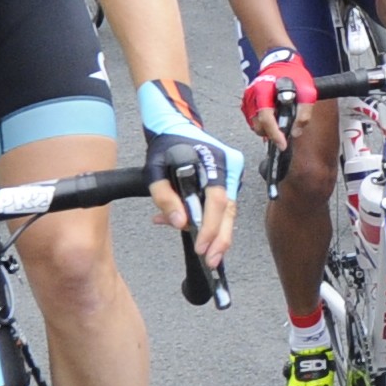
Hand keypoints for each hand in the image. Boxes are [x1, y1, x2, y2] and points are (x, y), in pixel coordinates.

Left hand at [136, 78, 241, 265]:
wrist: (173, 125)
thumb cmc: (165, 145)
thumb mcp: (155, 170)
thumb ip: (164, 196)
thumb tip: (179, 223)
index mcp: (216, 162)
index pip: (219, 202)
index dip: (212, 228)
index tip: (202, 248)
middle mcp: (230, 168)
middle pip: (230, 211)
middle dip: (221, 239)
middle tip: (211, 261)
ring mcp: (230, 174)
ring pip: (227, 211)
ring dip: (213, 232)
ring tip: (200, 249)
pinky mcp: (226, 180)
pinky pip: (221, 205)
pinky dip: (207, 219)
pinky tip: (184, 224)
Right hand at [239, 44, 315, 145]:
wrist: (281, 63)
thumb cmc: (294, 75)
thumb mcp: (307, 91)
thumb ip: (304, 112)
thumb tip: (296, 132)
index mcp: (264, 90)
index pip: (266, 117)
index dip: (275, 133)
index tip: (283, 144)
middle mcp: (252, 95)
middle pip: (258, 125)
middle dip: (271, 133)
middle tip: (284, 133)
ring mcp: (248, 99)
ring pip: (254, 125)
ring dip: (267, 130)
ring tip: (279, 125)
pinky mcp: (247, 103)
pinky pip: (253, 121)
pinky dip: (263, 125)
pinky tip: (273, 120)